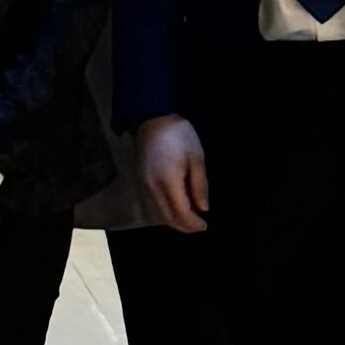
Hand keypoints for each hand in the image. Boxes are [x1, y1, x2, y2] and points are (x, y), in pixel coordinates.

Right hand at [136, 117, 209, 236]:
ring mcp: (143, 185)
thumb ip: (199, 185)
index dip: (193, 223)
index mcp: (168, 181)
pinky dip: (165, 211)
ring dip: (174, 220)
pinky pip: (153, 203)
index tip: (204, 226)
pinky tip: (176, 207)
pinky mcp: (140, 180)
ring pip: (159, 213)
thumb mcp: (196, 157)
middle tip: (198, 226)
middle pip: (167, 217)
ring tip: (190, 219)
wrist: (152, 119)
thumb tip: (203, 208)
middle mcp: (152, 187)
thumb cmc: (178, 135)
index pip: (180, 212)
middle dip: (184, 226)